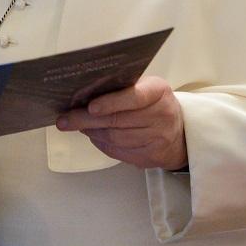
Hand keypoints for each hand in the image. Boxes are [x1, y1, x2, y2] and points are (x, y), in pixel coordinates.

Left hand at [55, 76, 186, 169]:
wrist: (181, 133)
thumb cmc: (153, 104)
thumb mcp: (145, 87)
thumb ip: (121, 88)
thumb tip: (83, 95)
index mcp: (158, 91)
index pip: (135, 97)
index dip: (112, 102)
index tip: (91, 106)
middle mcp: (162, 115)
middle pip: (118, 120)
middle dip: (86, 120)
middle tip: (64, 120)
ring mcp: (158, 139)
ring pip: (115, 138)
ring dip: (91, 132)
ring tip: (76, 125)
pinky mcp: (151, 157)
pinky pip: (119, 152)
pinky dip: (101, 143)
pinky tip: (93, 135)